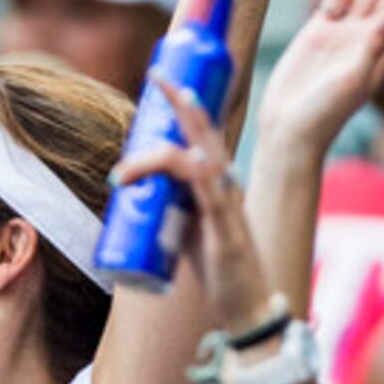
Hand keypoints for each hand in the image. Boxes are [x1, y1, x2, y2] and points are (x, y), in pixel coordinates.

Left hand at [116, 81, 272, 331]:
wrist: (247, 308)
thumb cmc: (220, 270)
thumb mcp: (187, 229)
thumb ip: (169, 209)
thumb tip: (135, 195)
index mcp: (217, 182)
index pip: (200, 134)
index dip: (183, 104)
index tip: (160, 80)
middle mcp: (226, 185)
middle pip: (204, 133)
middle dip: (181, 101)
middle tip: (156, 75)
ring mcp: (228, 206)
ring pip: (203, 159)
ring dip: (170, 146)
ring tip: (139, 146)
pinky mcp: (227, 232)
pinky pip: (215, 196)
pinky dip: (203, 175)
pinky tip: (196, 157)